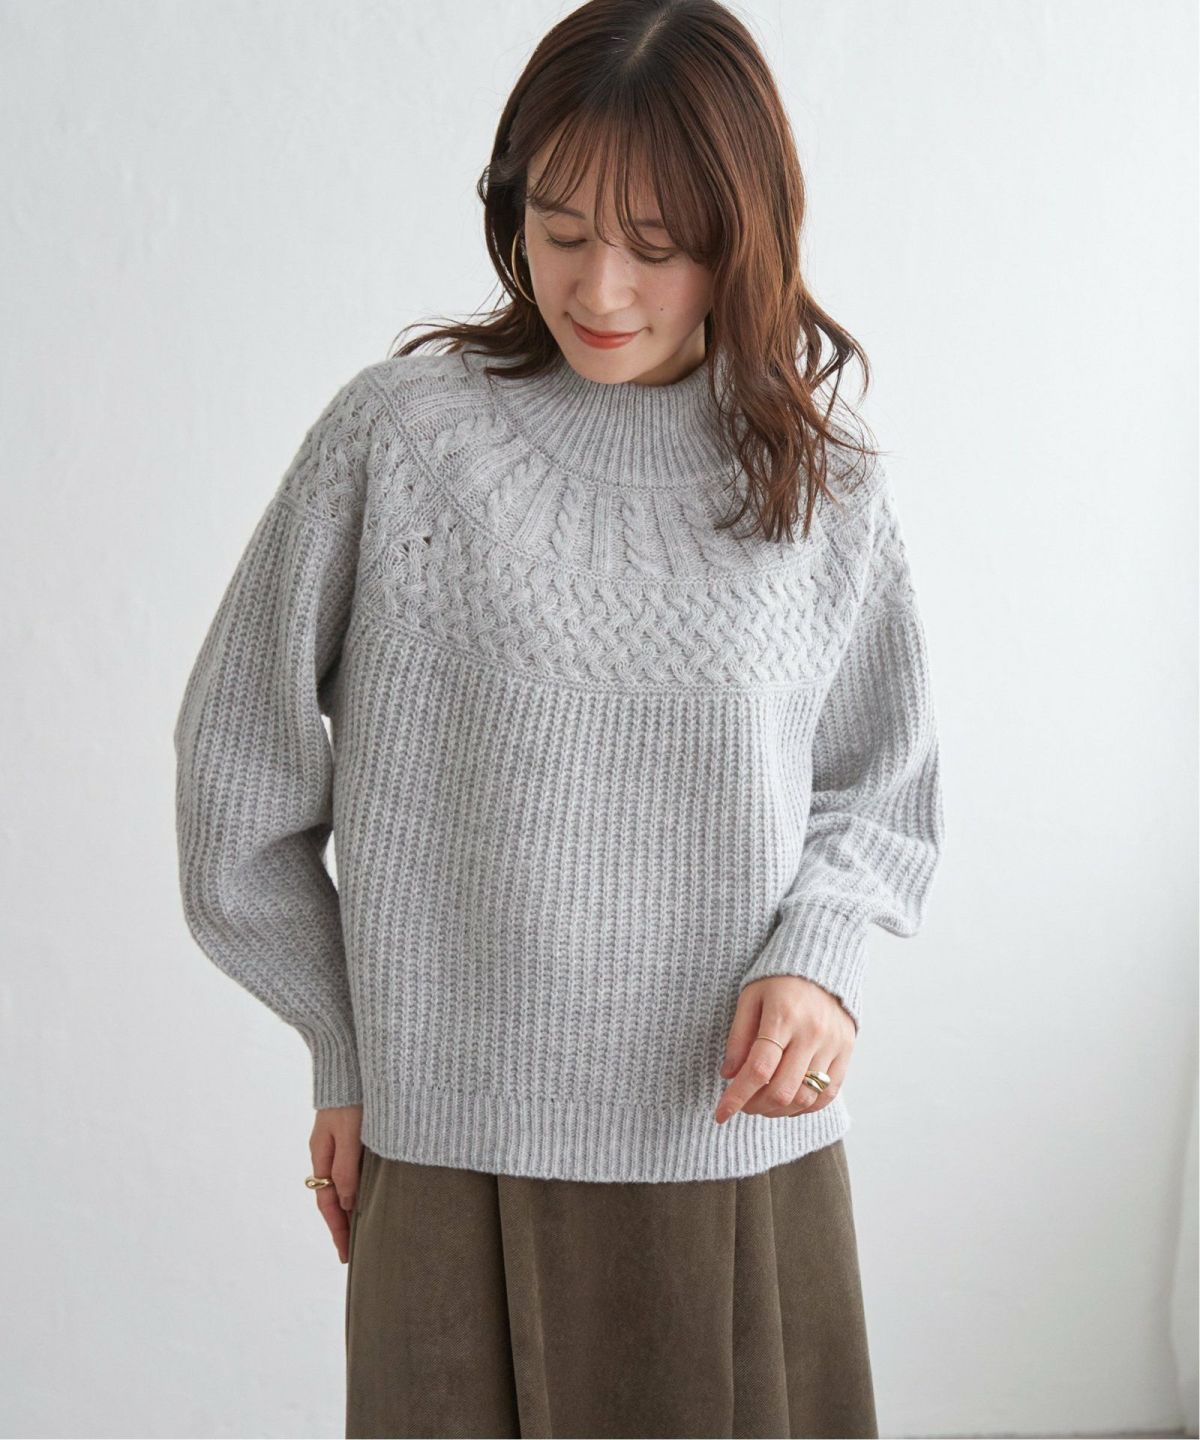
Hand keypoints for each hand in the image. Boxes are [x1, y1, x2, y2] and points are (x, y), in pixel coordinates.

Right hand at [309, 1104, 363, 1262]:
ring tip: (362, 1231)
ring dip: (350, 1207)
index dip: (337, 1230)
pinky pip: (350, 1169)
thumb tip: (346, 1203)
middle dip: (342, 1225)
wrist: (349, 1062)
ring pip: (342, 1184)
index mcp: (322, 1156)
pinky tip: (367, 1193)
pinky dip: (356, 1187)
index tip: (345, 1255)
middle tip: (352, 1251)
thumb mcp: (350, 1134)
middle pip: (332, 1197)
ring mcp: (337, 1143)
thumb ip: (348, 1167)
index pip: (328, 1203)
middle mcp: (327, 1153)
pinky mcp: (350, 1134)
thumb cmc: (351, 1097)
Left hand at [714, 976, 855, 1123]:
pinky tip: (787, 1102)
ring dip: (778, 1110)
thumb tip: (729, 1075)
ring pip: (805, 1098)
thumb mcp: (750, 998)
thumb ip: (738, 1036)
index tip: (720, 1114)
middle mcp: (811, 1033)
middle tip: (742, 1103)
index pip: (758, 1068)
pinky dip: (804, 1108)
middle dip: (755, 1106)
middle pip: (782, 1090)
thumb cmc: (778, 981)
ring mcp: (833, 1045)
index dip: (737, 1097)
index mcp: (783, 1016)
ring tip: (762, 1103)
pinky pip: (827, 1095)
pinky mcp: (846, 1052)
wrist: (822, 965)